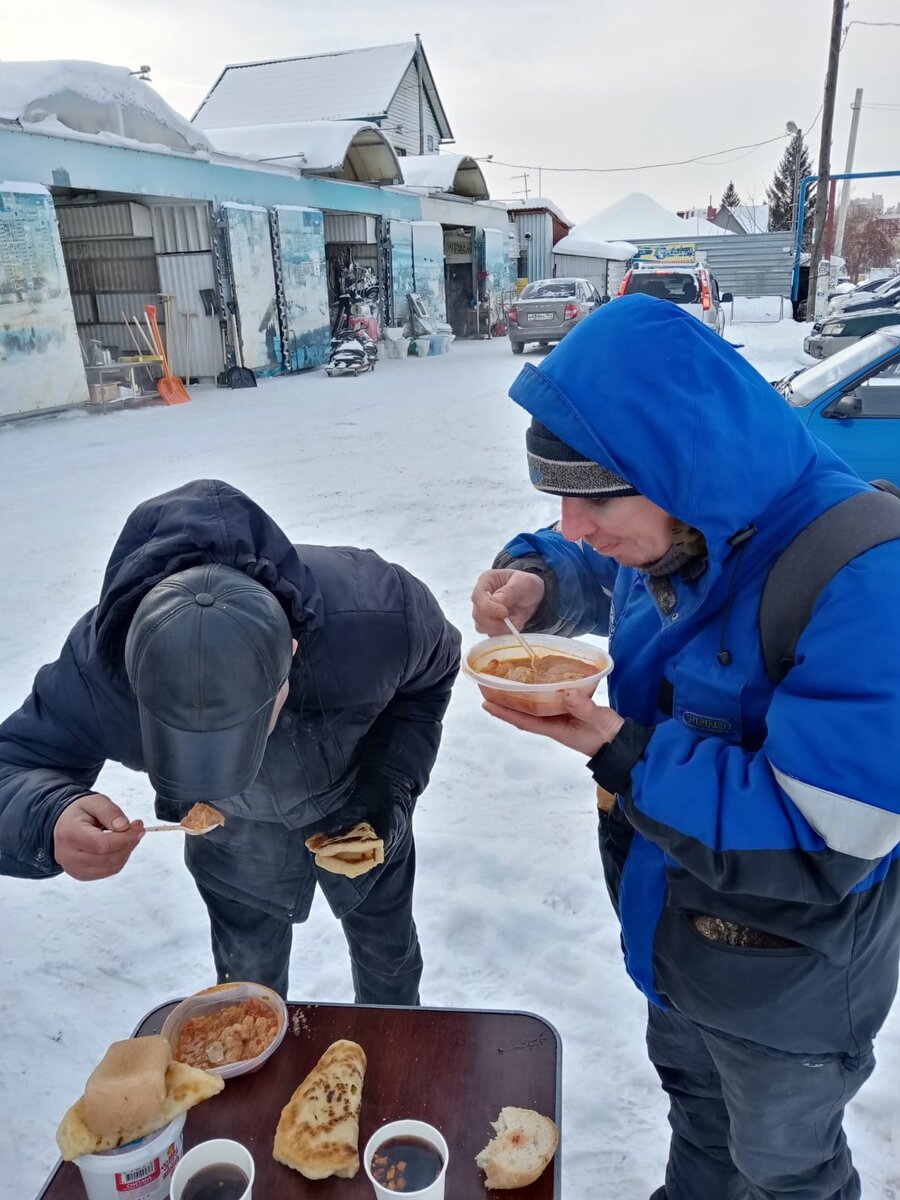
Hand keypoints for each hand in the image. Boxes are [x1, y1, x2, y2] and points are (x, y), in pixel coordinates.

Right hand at [53, 794, 143, 880]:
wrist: (64, 825)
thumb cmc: (80, 812)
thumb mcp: (95, 802)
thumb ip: (110, 812)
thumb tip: (124, 826)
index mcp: (70, 834)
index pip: (102, 845)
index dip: (125, 838)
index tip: (139, 827)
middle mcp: (68, 855)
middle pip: (108, 858)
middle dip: (128, 843)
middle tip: (137, 829)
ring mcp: (73, 868)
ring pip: (111, 867)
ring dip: (126, 851)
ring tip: (128, 836)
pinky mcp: (81, 875)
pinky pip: (108, 871)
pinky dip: (119, 859)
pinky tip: (119, 846)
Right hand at [471, 569, 545, 635]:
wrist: (534, 596)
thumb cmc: (527, 584)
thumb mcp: (524, 583)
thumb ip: (509, 592)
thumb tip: (495, 602)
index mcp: (486, 581)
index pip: (478, 597)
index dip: (488, 608)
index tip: (504, 613)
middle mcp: (482, 597)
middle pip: (477, 614)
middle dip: (495, 622)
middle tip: (513, 620)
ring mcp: (485, 612)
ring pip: (481, 626)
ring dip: (500, 629)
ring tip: (517, 622)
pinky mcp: (491, 624)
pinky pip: (491, 633)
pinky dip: (504, 633)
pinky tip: (516, 624)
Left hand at [483, 688, 624, 757]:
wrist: (624, 746)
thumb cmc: (610, 736)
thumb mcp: (598, 720)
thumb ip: (584, 707)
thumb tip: (567, 691)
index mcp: (555, 729)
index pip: (523, 721)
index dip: (504, 712)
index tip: (486, 703)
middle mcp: (554, 725)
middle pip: (524, 713)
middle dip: (506, 702)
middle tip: (490, 686)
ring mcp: (561, 720)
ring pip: (535, 707)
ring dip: (520, 697)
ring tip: (507, 681)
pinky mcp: (571, 713)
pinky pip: (548, 703)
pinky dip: (540, 693)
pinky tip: (538, 683)